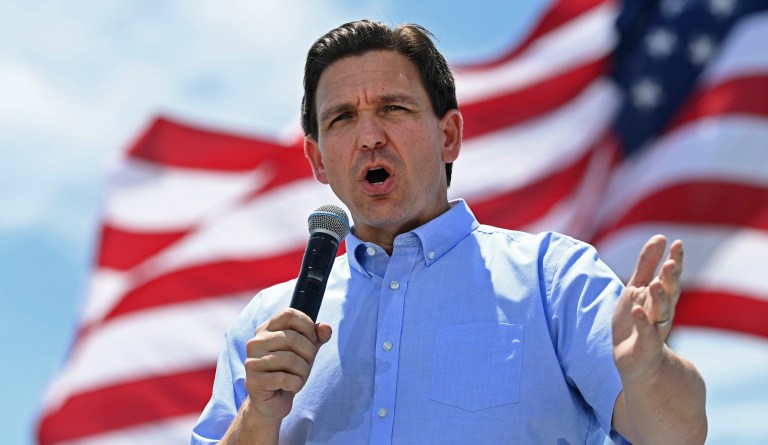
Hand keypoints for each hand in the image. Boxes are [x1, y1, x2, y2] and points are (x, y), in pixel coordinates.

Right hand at [244, 309, 331, 422]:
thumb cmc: (288, 372)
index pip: (289, 314)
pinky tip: (290, 387)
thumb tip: (326, 328)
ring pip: (291, 360)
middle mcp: (255, 342)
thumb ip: (317, 337)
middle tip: (306, 365)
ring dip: (303, 372)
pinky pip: (285, 379)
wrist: (271, 403)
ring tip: (298, 377)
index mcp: (265, 329)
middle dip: (309, 354)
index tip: (312, 339)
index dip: (307, 325)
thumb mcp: (306, 351)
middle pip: (293, 338)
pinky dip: (296, 384)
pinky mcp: (254, 382)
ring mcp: (252, 362)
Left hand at [612, 235, 682, 379]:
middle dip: (671, 279)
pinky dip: (642, 322)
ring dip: (659, 298)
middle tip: (671, 263)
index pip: (670, 276)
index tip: (677, 243)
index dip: (675, 261)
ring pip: (660, 312)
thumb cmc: (636, 320)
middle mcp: (662, 312)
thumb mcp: (637, 288)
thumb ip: (646, 264)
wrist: (636, 362)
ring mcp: (654, 329)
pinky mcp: (645, 346)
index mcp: (661, 297)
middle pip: (669, 293)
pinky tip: (637, 309)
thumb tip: (661, 236)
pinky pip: (645, 333)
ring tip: (654, 283)